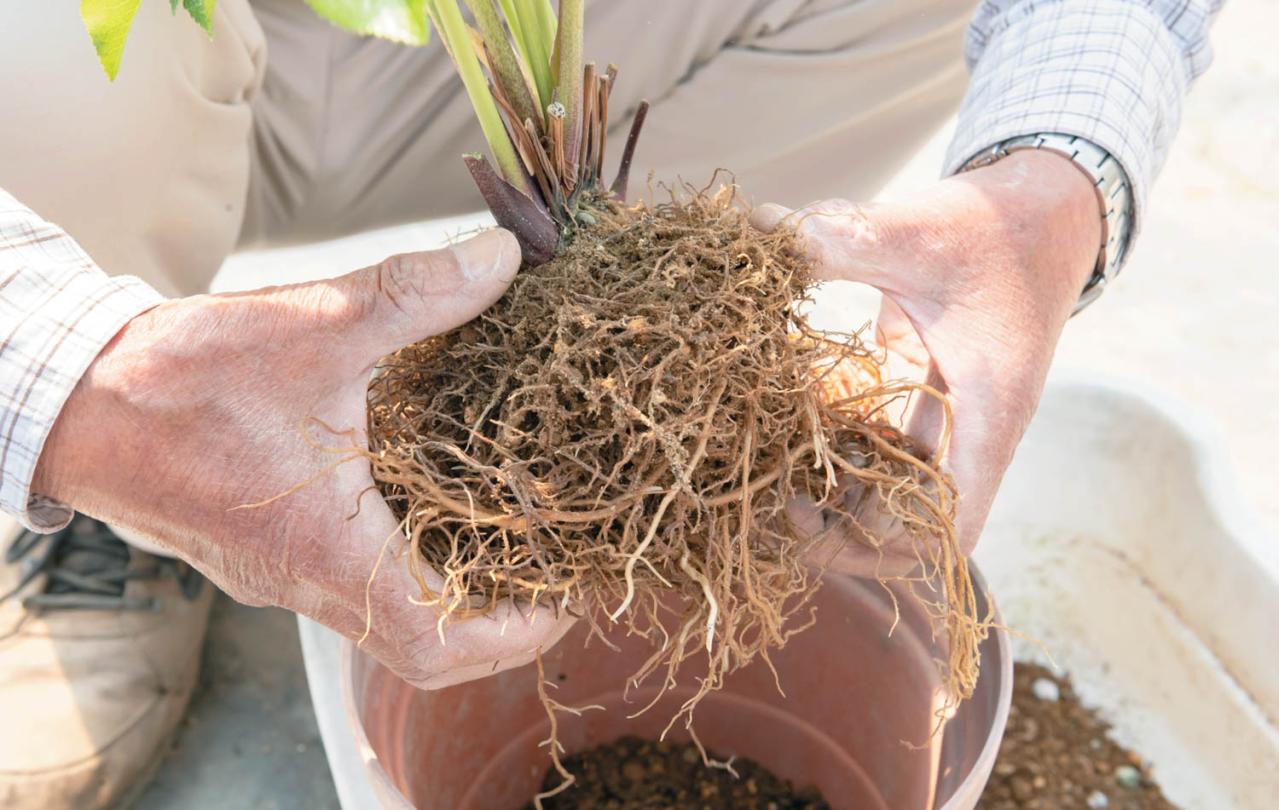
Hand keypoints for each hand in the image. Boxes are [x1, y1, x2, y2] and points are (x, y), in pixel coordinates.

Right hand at [32, 230, 573, 688]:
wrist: (73, 400)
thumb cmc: (178, 377)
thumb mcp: (315, 322)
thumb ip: (417, 292)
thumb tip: (502, 259)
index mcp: (324, 549)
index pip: (437, 644)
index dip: (514, 632)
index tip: (566, 600)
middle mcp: (305, 582)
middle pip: (424, 647)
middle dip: (499, 622)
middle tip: (554, 571)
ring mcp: (282, 576)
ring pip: (388, 619)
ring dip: (455, 595)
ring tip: (513, 540)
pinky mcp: (266, 554)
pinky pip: (354, 586)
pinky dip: (409, 565)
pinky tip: (436, 505)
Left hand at [752, 151, 1100, 575]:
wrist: (1044, 206)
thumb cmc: (997, 226)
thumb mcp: (920, 232)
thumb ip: (844, 236)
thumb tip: (760, 227)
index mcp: (986, 413)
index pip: (952, 524)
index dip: (886, 546)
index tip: (815, 526)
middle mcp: (968, 430)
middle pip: (913, 526)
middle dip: (847, 531)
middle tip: (781, 500)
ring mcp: (944, 416)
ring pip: (892, 491)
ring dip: (838, 496)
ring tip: (776, 476)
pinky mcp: (920, 392)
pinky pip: (878, 445)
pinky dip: (838, 447)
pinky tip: (789, 427)